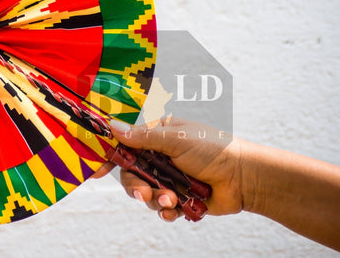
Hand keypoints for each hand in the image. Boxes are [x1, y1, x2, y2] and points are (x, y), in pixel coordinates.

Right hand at [93, 117, 244, 220]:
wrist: (243, 178)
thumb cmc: (213, 149)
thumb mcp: (175, 139)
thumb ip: (143, 137)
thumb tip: (113, 127)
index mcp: (158, 136)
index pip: (126, 144)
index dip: (110, 157)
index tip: (96, 171)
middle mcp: (160, 157)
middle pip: (131, 174)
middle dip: (136, 186)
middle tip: (144, 193)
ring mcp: (169, 178)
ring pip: (145, 193)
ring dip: (155, 199)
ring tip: (172, 200)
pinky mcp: (179, 198)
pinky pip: (161, 209)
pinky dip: (166, 211)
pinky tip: (176, 210)